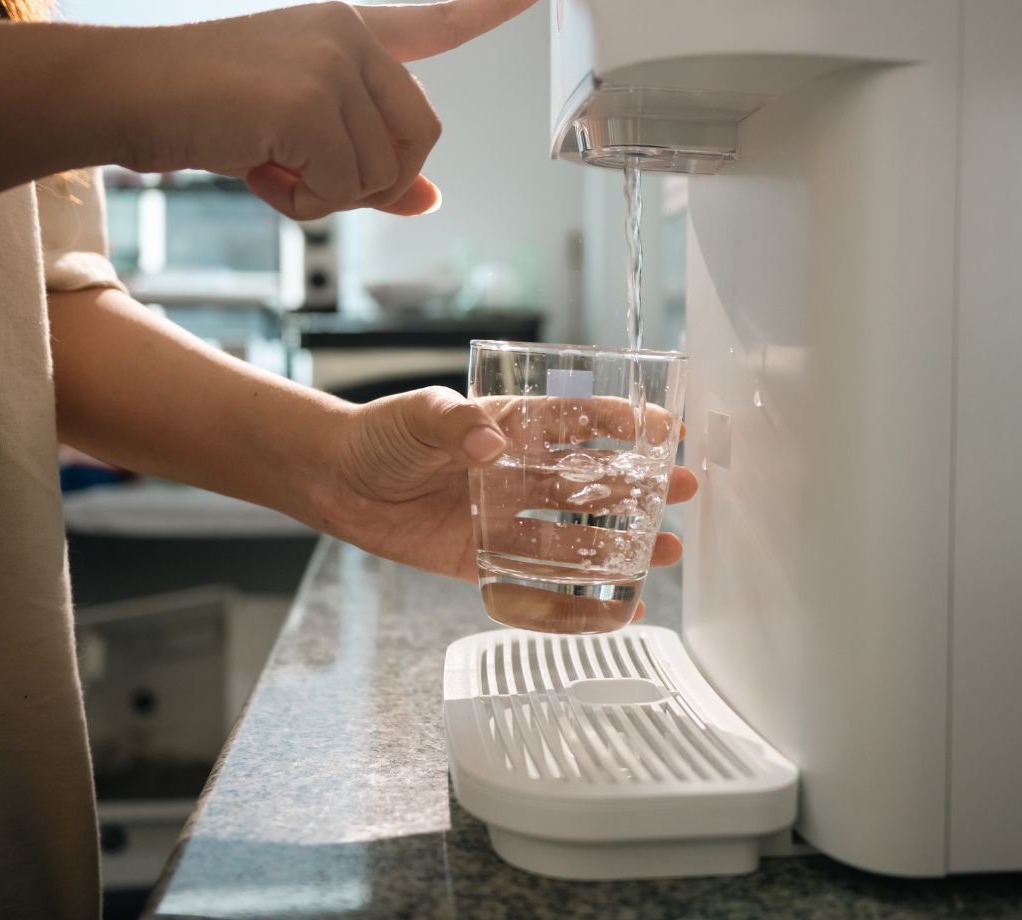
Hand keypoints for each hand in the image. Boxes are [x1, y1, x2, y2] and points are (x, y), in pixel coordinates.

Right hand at [117, 0, 549, 219]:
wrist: (125, 93)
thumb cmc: (203, 114)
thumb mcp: (295, 140)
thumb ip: (366, 166)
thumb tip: (430, 201)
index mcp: (347, 32)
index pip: (436, 22)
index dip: (493, 7)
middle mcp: (348, 36)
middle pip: (421, 138)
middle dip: (375, 181)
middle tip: (305, 180)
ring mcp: (331, 62)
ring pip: (382, 174)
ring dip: (325, 197)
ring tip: (267, 167)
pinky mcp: (309, 99)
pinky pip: (342, 187)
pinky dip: (303, 204)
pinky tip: (258, 172)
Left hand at [324, 388, 697, 595]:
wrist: (338, 480)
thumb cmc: (379, 435)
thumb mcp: (417, 415)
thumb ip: (454, 424)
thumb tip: (489, 443)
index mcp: (510, 425)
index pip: (578, 420)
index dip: (622, 423)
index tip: (663, 429)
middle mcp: (518, 471)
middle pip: (591, 479)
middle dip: (640, 483)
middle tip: (683, 488)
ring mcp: (506, 516)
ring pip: (576, 533)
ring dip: (621, 541)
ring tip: (665, 549)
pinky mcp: (487, 558)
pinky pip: (538, 581)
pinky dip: (575, 597)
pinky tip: (615, 605)